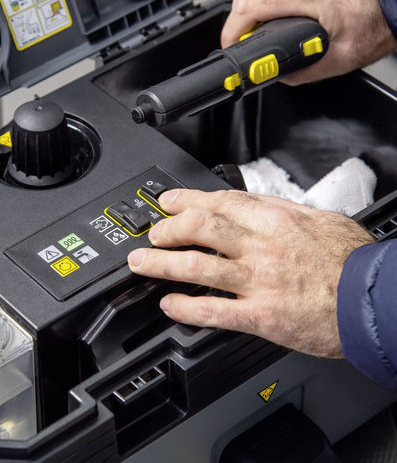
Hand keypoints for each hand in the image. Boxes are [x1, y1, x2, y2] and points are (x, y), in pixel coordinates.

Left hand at [127, 189, 374, 357]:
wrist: (375, 299)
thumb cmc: (351, 259)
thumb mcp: (317, 218)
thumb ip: (278, 211)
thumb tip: (248, 204)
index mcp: (274, 220)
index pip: (218, 202)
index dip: (186, 201)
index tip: (168, 203)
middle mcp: (261, 247)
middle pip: (200, 229)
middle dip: (168, 230)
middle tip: (153, 235)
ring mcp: (258, 281)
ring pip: (198, 267)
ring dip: (163, 265)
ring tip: (143, 264)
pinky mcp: (261, 316)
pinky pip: (213, 311)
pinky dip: (185, 307)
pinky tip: (169, 305)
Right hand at [221, 0, 396, 84]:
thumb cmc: (378, 18)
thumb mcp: (340, 59)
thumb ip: (301, 71)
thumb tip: (278, 75)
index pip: (247, 8)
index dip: (232, 33)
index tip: (231, 47)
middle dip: (241, 26)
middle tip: (246, 45)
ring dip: (256, 13)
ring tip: (264, 34)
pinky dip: (271, 1)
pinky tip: (281, 16)